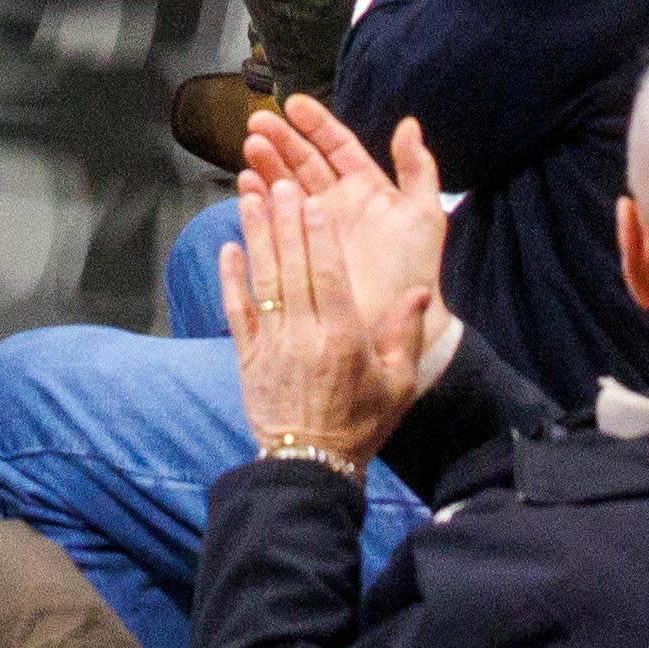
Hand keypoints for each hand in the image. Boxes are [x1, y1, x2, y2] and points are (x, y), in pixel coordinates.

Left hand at [229, 103, 461, 464]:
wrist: (310, 467)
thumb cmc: (361, 424)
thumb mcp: (397, 384)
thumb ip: (405, 335)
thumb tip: (420, 292)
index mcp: (343, 338)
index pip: (329, 275)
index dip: (319, 236)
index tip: (313, 200)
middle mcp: (304, 335)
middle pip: (292, 268)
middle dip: (284, 222)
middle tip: (279, 180)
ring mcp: (272, 346)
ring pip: (263, 281)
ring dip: (256, 237)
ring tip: (250, 196)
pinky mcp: (247, 359)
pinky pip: (237, 312)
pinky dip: (231, 280)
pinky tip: (228, 248)